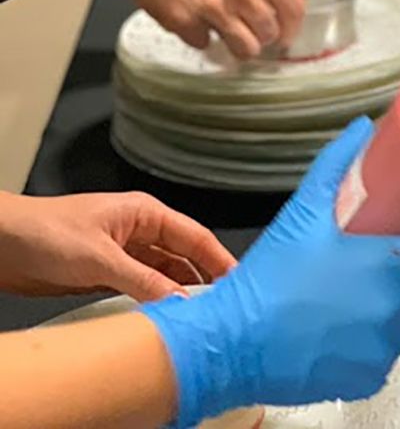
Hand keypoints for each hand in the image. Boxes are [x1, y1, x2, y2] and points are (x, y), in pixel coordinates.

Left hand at [0, 191, 233, 300]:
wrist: (4, 244)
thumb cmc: (47, 233)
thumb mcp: (99, 258)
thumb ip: (142, 280)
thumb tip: (181, 300)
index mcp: (145, 213)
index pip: (194, 237)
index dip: (219, 259)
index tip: (240, 282)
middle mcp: (139, 232)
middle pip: (182, 259)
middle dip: (202, 281)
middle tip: (224, 309)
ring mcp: (124, 255)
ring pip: (163, 277)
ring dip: (178, 296)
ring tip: (198, 320)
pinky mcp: (106, 275)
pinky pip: (140, 290)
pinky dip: (153, 304)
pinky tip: (163, 320)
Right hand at [109, 0, 304, 59]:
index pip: (293, 8)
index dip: (292, 28)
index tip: (285, 36)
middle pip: (269, 34)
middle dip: (260, 36)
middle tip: (246, 29)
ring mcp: (214, 8)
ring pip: (244, 49)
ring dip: (236, 46)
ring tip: (223, 31)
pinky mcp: (186, 24)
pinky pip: (205, 44)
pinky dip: (199, 36)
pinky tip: (190, 17)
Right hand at [143, 118, 399, 426]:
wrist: (232, 343)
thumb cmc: (269, 278)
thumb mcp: (304, 210)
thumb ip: (336, 163)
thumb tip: (361, 129)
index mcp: (391, 268)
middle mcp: (396, 312)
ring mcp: (384, 349)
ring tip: (395, 279)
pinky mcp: (368, 377)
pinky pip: (392, 350)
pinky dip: (387, 333)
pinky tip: (365, 316)